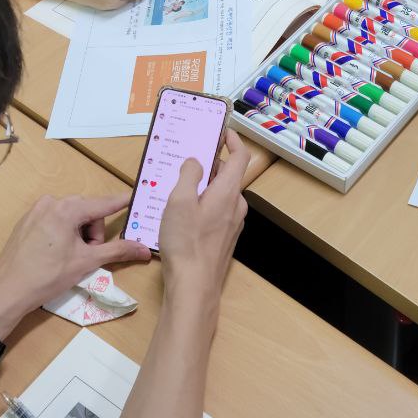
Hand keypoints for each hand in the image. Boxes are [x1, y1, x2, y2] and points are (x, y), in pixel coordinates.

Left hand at [0, 194, 150, 335]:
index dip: (122, 202)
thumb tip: (145, 250)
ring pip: (71, 216)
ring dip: (79, 233)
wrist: (7, 291)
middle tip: (89, 255)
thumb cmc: (48, 276)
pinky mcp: (26, 221)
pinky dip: (63, 233)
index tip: (136, 197)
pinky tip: (55, 254)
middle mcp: (52, 202)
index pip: (103, 203)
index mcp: (67, 209)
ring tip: (70, 257)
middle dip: (94, 232)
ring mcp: (36, 210)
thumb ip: (118, 251)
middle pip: (87, 211)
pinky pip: (54, 220)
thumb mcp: (86, 262)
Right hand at [158, 130, 248, 319]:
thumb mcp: (179, 201)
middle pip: (228, 175)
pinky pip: (216, 211)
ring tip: (177, 185)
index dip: (233, 140)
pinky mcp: (224, 238)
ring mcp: (232, 224)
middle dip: (210, 163)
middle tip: (187, 158)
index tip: (221, 131)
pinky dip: (202, 204)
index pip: (240, 157)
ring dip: (203, 185)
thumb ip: (188, 175)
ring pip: (221, 195)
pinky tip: (182, 213)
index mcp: (228, 192)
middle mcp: (236, 206)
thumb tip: (195, 161)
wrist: (194, 285)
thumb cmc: (186, 243)